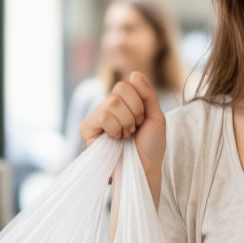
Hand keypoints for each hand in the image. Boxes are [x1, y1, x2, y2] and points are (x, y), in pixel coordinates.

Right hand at [79, 72, 165, 205]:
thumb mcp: (156, 116)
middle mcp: (108, 107)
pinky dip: (115, 128)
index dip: (140, 102)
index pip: (127, 84)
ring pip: (112, 103)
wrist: (144, 169)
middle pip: (120, 89)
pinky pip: (102, 116)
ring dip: (126, 123)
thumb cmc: (150, 147)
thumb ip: (147, 93)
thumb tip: (133, 73)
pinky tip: (115, 139)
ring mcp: (96, 116)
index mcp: (123, 103)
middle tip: (133, 130)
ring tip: (125, 136)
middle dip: (134, 112)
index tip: (141, 121)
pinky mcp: (87, 128)